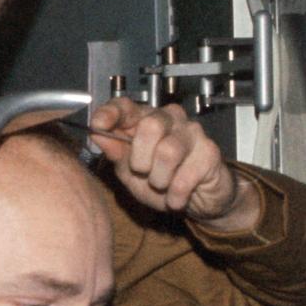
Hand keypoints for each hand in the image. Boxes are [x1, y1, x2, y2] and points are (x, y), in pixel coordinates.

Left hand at [87, 98, 259, 232]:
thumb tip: (96, 134)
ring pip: (168, 151)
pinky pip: (185, 176)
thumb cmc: (163, 181)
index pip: (126, 106)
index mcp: (146, 119)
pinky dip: (175, 194)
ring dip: (159, 179)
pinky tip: (175, 197)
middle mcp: (170, 119)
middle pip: (150, 125)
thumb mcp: (131, 172)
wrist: (199, 199)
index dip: (111, 113)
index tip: (98, 125)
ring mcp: (192, 133)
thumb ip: (116, 153)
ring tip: (162, 186)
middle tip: (143, 172)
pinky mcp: (209, 152)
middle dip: (141, 158)